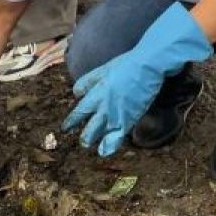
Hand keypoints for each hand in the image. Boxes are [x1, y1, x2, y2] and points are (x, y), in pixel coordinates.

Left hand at [62, 4, 211, 156]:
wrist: (147, 65)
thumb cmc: (132, 62)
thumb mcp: (108, 66)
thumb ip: (94, 78)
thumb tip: (80, 89)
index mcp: (95, 84)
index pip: (79, 92)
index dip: (77, 98)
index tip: (75, 102)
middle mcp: (99, 99)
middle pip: (81, 114)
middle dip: (74, 123)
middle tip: (67, 129)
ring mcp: (110, 111)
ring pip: (94, 129)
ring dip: (88, 137)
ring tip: (85, 143)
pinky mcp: (125, 120)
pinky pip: (113, 137)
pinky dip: (108, 145)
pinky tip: (104, 152)